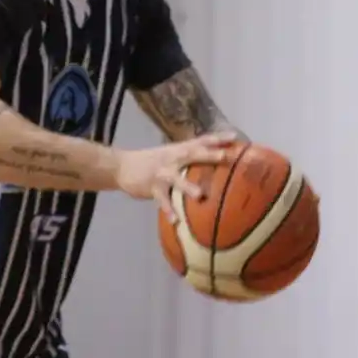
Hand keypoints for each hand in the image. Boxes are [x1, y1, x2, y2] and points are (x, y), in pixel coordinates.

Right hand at [115, 132, 236, 219]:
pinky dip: (168, 210)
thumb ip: (190, 156)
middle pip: (192, 154)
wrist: (122, 166)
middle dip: (209, 154)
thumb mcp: (171, 154)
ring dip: (188, 186)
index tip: (235, 136)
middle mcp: (172, 158)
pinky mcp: (152, 187)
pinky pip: (162, 200)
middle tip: (226, 155)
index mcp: (179, 149)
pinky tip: (176, 220)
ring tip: (200, 195)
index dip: (217, 138)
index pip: (200, 140)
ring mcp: (162, 173)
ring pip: (177, 179)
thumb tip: (215, 159)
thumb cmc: (152, 161)